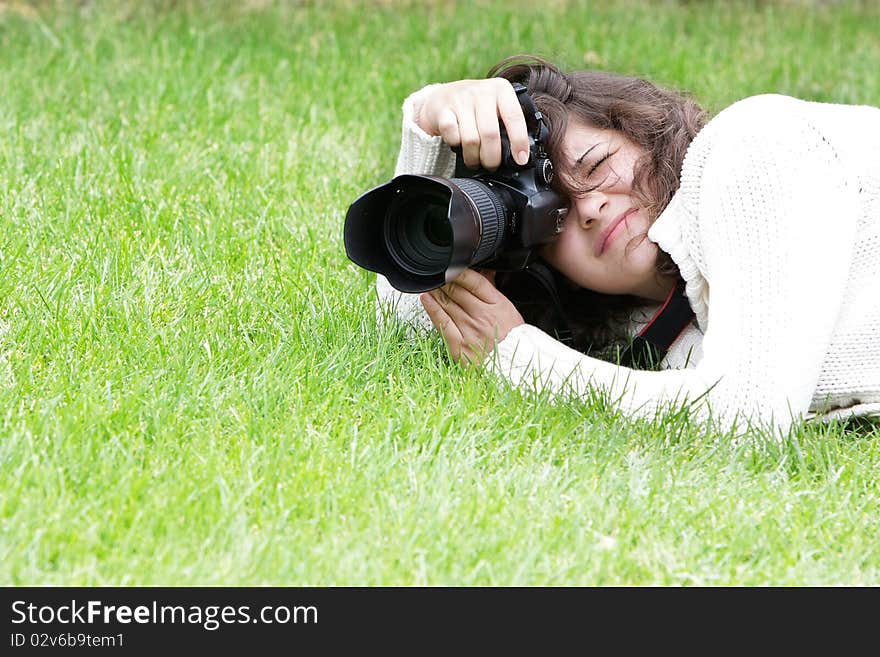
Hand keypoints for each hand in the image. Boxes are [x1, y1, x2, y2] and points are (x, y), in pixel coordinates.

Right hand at [414, 78, 530, 169]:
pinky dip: (456, 146)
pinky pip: (453, 137)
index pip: (515, 117)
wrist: (442, 97)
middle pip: (490, 134)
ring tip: (475, 160)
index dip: (519, 142)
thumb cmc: (475, 106)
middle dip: (492, 157)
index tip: (521, 160)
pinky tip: (459, 145)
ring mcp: (461, 99)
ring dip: (474, 157)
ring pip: (471, 140)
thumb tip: (521, 154)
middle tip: (492, 165)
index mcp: (501, 89)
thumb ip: (508, 122)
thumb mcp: (496, 105)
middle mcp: (482, 91)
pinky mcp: (443, 110)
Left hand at [420, 268, 524, 365]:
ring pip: (447, 303)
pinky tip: (426, 299)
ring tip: (429, 283)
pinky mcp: (459, 344)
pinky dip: (432, 308)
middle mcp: (482, 316)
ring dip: (436, 291)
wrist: (512, 367)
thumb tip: (485, 272)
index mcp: (497, 305)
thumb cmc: (512, 340)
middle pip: (457, 291)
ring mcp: (469, 330)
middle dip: (444, 280)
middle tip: (436, 274)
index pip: (475, 282)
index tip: (450, 266)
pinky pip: (442, 322)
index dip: (459, 271)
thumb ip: (493, 290)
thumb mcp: (508, 310)